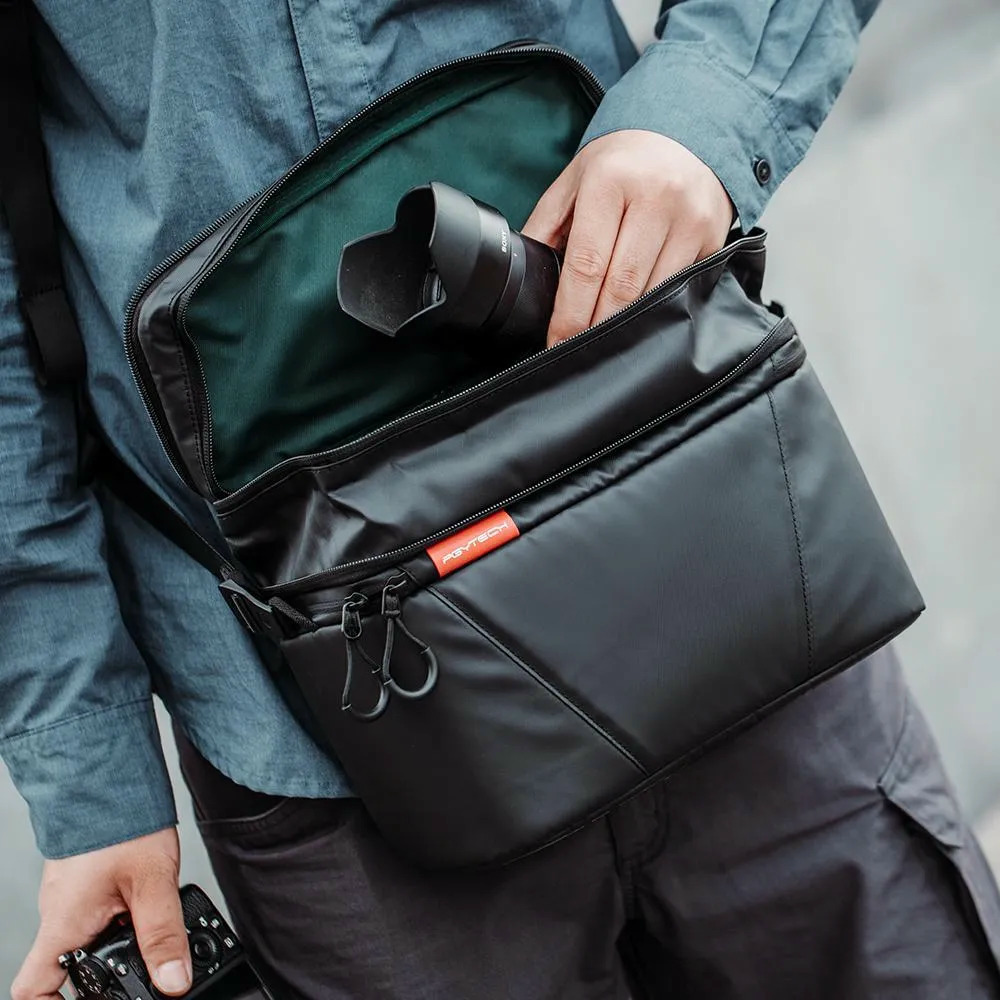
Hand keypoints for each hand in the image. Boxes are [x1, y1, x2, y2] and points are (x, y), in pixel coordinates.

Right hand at [12, 828, 190, 999]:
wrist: (113, 775)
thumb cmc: (121, 820)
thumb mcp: (152, 882)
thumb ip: (163, 934)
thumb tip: (173, 981)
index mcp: (65, 925)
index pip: (33, 989)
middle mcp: (61, 913)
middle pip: (71, 964)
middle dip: (106, 973)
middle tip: (143, 971)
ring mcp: (73, 895)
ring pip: (90, 935)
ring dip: (121, 940)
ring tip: (155, 932)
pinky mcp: (88, 878)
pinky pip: (99, 909)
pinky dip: (124, 915)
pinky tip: (151, 905)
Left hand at [522, 129, 733, 346]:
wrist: (689, 132)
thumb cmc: (623, 163)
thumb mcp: (575, 181)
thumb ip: (546, 226)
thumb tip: (523, 274)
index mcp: (611, 181)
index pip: (586, 264)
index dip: (570, 313)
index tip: (557, 342)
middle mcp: (656, 197)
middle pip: (621, 287)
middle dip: (596, 327)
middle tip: (577, 351)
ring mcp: (690, 218)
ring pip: (654, 294)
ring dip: (627, 324)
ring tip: (605, 341)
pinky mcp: (713, 237)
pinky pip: (681, 288)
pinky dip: (657, 310)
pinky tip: (640, 320)